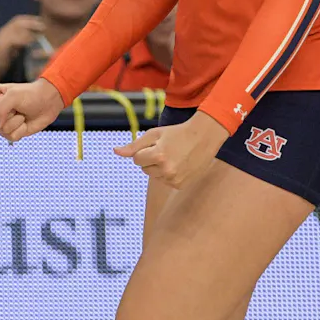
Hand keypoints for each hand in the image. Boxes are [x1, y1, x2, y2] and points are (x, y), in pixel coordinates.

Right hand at [0, 14, 44, 61]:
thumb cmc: (4, 60)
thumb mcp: (14, 47)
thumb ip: (20, 40)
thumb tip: (33, 36)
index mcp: (5, 31)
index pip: (17, 19)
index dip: (29, 18)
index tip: (40, 20)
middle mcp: (3, 31)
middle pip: (18, 21)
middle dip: (32, 22)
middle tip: (43, 25)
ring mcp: (2, 37)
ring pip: (18, 28)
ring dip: (30, 28)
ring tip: (41, 31)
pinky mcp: (2, 45)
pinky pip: (15, 39)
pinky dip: (25, 39)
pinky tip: (33, 41)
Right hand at [0, 77, 64, 142]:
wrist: (48, 103)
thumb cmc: (31, 95)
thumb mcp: (13, 96)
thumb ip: (0, 109)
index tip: (10, 96)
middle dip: (10, 114)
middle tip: (18, 107)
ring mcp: (2, 122)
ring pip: (2, 130)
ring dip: (17, 122)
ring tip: (22, 114)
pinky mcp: (11, 132)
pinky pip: (11, 137)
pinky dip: (21, 130)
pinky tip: (25, 123)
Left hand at [113, 113, 227, 189]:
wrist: (204, 137)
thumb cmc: (176, 133)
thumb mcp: (154, 135)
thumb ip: (133, 146)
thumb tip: (115, 151)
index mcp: (158, 156)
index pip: (137, 159)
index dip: (145, 150)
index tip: (158, 144)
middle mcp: (166, 170)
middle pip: (144, 169)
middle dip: (151, 159)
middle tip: (168, 149)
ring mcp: (174, 180)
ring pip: (154, 176)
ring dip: (159, 168)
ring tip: (174, 156)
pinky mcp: (180, 185)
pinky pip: (164, 181)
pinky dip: (168, 174)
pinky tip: (180, 164)